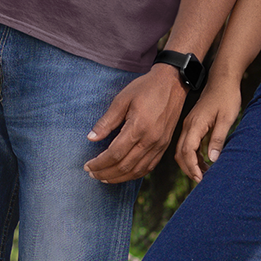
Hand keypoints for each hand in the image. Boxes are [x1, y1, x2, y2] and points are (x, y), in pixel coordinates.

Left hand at [83, 66, 187, 184]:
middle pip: (125, 166)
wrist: (173, 83)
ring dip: (119, 177)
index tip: (87, 166)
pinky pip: (148, 167)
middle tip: (92, 173)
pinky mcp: (164, 146)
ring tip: (104, 177)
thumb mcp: (122, 99)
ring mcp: (160, 145)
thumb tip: (91, 138)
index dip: (99, 163)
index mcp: (138, 127)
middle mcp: (151, 140)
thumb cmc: (146, 88)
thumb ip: (107, 121)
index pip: (115, 154)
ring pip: (137, 171)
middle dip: (105, 173)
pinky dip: (134, 174)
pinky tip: (123, 174)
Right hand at [175, 72, 243, 183]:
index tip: (201, 179)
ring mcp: (189, 125)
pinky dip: (193, 156)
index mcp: (195, 125)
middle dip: (189, 169)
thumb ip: (218, 139)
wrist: (222, 79)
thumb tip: (212, 160)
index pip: (187, 151)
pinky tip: (204, 162)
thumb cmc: (227, 96)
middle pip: (181, 154)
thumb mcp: (227, 118)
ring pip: (183, 150)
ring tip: (205, 174)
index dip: (192, 167)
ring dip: (191, 164)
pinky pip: (188, 144)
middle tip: (202, 181)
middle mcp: (188, 126)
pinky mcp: (193, 124)